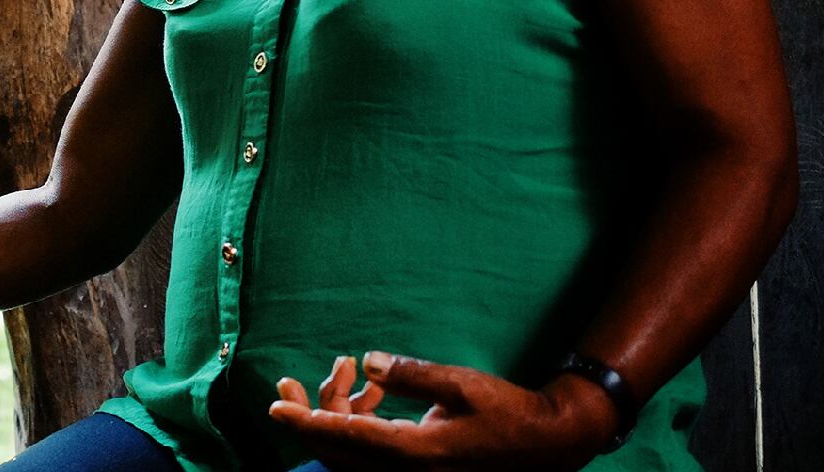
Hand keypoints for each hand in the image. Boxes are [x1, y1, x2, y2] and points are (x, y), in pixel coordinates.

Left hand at [266, 350, 620, 470]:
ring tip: (341, 370)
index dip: (307, 422)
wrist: (547, 444)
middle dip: (307, 418)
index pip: (347, 439)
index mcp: (416, 453)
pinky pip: (370, 452)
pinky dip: (357, 423)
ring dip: (333, 415)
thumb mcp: (461, 385)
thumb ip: (410, 374)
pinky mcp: (416, 470)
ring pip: (351, 454)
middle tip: (288, 385)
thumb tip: (366, 363)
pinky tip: (368, 391)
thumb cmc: (508, 412)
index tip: (276, 407)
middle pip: (338, 453)